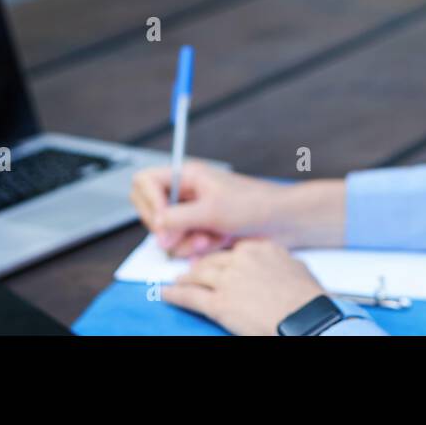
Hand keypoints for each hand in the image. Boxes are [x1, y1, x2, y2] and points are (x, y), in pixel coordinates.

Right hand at [129, 159, 285, 257]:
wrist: (281, 222)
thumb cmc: (253, 205)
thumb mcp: (211, 210)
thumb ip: (178, 218)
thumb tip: (156, 228)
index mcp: (187, 176)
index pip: (145, 181)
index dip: (148, 201)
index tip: (162, 220)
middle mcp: (186, 194)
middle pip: (150, 210)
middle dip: (165, 227)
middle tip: (181, 235)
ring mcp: (193, 214)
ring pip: (167, 233)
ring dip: (186, 241)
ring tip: (208, 239)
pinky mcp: (202, 232)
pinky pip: (184, 245)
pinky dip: (197, 249)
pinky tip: (217, 243)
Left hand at [161, 237, 328, 335]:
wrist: (307, 319)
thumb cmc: (309, 299)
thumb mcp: (298, 269)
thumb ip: (282, 262)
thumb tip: (279, 266)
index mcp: (261, 248)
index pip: (232, 249)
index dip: (221, 257)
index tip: (215, 260)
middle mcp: (242, 259)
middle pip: (212, 260)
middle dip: (200, 266)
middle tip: (191, 270)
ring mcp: (228, 280)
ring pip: (198, 275)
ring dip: (185, 278)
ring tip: (177, 281)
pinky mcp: (219, 303)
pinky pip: (190, 296)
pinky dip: (175, 294)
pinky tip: (166, 293)